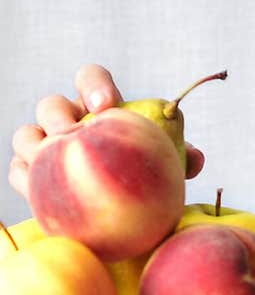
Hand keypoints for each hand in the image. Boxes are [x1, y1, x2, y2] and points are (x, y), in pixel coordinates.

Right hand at [8, 64, 204, 197]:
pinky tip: (36, 191)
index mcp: (98, 108)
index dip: (95, 85)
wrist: (124, 215)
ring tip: (49, 161)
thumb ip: (178, 159)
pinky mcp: (32, 176)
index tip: (107, 105)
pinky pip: (19, 172)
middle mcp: (68, 121)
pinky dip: (25, 178)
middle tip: (75, 133)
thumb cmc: (145, 180)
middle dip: (59, 115)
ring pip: (27, 135)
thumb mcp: (164, 170)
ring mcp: (46, 147)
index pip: (91, 80)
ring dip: (34, 145)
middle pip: (52, 105)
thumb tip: (196, 158)